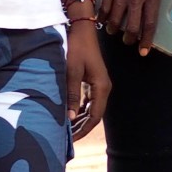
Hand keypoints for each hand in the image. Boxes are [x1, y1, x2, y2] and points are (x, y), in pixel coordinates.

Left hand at [64, 20, 109, 138]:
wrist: (82, 31)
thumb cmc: (77, 49)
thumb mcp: (72, 72)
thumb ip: (71, 95)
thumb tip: (69, 118)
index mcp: (101, 87)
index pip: (94, 116)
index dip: (83, 130)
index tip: (71, 140)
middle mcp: (103, 88)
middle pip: (94, 115)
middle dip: (82, 128)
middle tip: (67, 140)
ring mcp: (99, 85)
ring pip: (92, 109)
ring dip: (81, 120)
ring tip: (67, 131)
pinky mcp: (93, 81)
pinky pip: (89, 101)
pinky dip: (80, 110)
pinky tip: (70, 116)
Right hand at [98, 0, 167, 54]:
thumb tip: (155, 1)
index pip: (150, 23)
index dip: (147, 40)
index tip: (144, 51)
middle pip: (132, 27)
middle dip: (130, 39)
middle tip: (129, 42)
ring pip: (116, 21)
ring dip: (115, 30)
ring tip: (115, 32)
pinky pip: (103, 9)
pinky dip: (103, 18)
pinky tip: (103, 22)